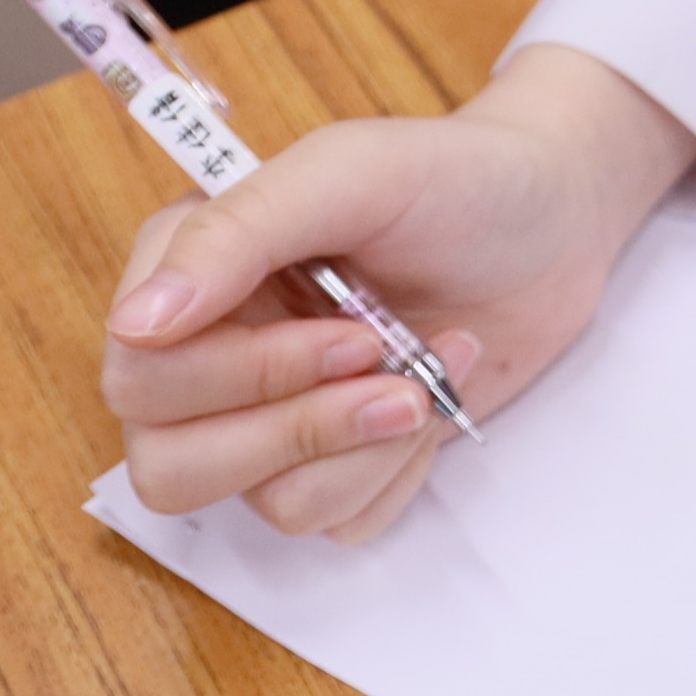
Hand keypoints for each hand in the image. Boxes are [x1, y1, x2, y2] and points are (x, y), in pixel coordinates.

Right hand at [101, 40, 695, 541]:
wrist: (560, 219)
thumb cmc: (454, 179)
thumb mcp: (350, 173)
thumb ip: (237, 233)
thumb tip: (136, 324)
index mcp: (191, 272)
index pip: (141, 375)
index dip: (239, 375)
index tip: (352, 331)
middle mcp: (213, 354)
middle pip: (172, 464)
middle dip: (298, 428)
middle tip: (392, 362)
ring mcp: (272, 417)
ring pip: (262, 504)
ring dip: (360, 451)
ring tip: (428, 378)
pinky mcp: (338, 463)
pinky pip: (332, 522)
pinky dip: (393, 475)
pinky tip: (436, 401)